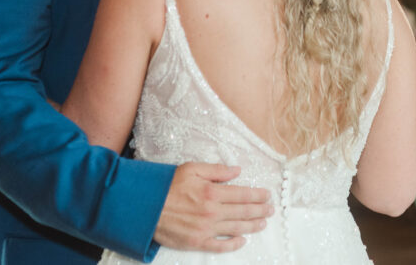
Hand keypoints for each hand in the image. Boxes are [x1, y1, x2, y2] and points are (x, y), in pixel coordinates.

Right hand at [154, 163, 271, 251]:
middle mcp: (212, 211)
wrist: (145, 207)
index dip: (257, 195)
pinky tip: (242, 241)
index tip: (267, 195)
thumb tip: (237, 170)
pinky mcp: (197, 241)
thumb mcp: (192, 169)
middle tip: (271, 209)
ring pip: (236, 228)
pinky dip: (233, 244)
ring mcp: (206, 229)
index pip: (243, 194)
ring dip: (252, 226)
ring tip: (262, 223)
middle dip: (260, 210)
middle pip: (243, 212)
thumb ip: (217, 170)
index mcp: (212, 192)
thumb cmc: (167, 186)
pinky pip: (220, 246)